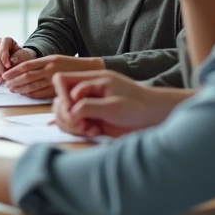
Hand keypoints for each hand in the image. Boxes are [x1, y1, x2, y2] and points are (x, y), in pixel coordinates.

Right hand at [0, 37, 34, 83]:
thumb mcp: (25, 56)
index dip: (4, 57)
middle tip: (4, 75)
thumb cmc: (24, 57)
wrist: (22, 61)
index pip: (2, 47)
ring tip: (1, 79)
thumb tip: (11, 61)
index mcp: (5, 41)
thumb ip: (19, 57)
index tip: (8, 66)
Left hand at [0, 55, 104, 98]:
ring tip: (12, 90)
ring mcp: (55, 80)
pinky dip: (31, 95)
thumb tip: (23, 69)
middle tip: (5, 85)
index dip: (14, 70)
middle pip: (27, 76)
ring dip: (21, 89)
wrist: (91, 70)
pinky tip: (25, 95)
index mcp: (49, 59)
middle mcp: (51, 69)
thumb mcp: (56, 59)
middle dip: (14, 81)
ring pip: (33, 86)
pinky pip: (41, 94)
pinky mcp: (59, 90)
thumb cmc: (71, 65)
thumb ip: (41, 64)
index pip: (26, 65)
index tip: (5, 75)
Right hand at [51, 70, 169, 137]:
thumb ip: (88, 106)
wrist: (155, 118)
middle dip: (66, 115)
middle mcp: (87, 91)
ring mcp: (88, 105)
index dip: (62, 95)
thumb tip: (70, 112)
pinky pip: (73, 124)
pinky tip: (93, 133)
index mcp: (93, 80)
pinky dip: (77, 130)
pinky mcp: (91, 119)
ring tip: (90, 131)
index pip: (62, 80)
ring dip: (71, 125)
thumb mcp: (113, 106)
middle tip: (83, 126)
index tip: (73, 111)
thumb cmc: (139, 108)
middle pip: (59, 99)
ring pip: (63, 113)